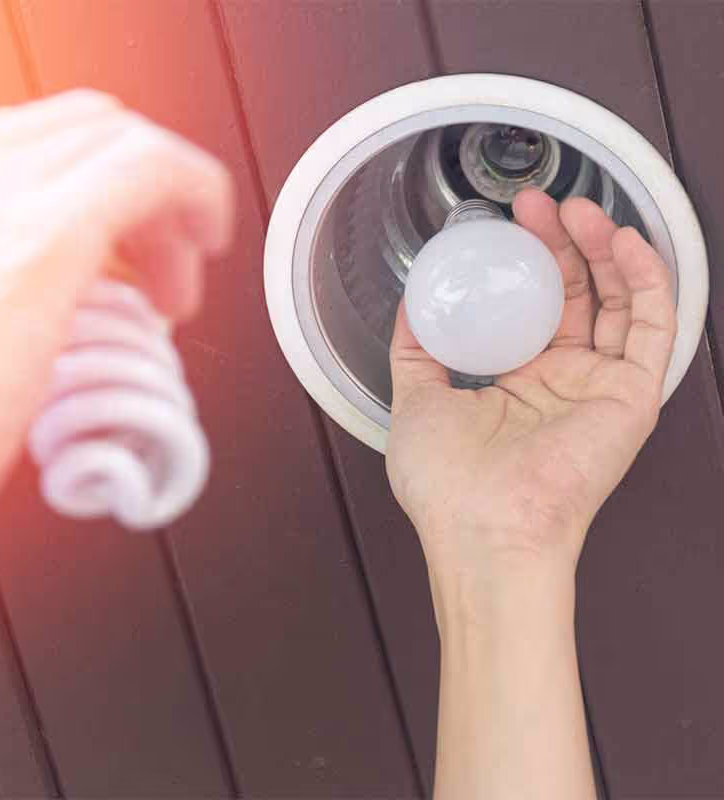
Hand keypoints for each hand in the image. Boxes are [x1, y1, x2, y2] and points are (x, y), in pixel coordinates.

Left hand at [386, 188, 675, 592]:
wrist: (480, 529)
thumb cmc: (447, 486)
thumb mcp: (415, 398)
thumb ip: (415, 350)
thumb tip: (411, 307)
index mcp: (515, 383)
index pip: (532, 307)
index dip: (525, 262)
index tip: (508, 223)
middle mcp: (561, 382)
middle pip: (575, 295)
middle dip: (560, 244)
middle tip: (538, 205)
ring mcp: (598, 387)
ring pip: (617, 302)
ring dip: (603, 250)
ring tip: (578, 210)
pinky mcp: (631, 396)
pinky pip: (653, 328)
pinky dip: (646, 280)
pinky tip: (625, 242)